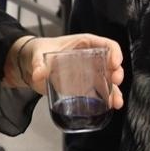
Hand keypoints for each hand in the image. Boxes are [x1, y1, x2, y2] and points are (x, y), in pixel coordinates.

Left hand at [8, 34, 123, 107]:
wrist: (32, 65)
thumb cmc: (40, 52)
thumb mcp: (38, 54)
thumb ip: (38, 64)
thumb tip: (38, 74)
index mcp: (84, 44)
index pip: (106, 45)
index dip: (114, 53)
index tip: (115, 63)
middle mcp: (91, 58)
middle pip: (111, 64)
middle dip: (117, 73)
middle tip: (116, 81)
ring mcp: (89, 73)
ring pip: (108, 81)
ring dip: (114, 91)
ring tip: (116, 102)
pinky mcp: (84, 86)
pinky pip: (100, 92)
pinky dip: (107, 99)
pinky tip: (110, 106)